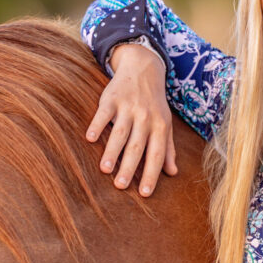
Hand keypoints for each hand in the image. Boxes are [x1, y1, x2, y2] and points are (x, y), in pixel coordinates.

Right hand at [85, 43, 176, 196]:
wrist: (144, 68)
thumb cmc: (154, 104)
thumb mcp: (165, 124)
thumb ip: (168, 148)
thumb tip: (173, 173)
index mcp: (160, 127)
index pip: (157, 154)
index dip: (152, 174)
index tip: (145, 193)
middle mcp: (146, 118)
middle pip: (137, 146)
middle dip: (129, 167)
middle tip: (121, 187)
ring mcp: (128, 107)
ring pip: (120, 132)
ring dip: (112, 151)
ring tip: (105, 169)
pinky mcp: (112, 98)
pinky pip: (104, 113)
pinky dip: (97, 125)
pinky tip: (90, 138)